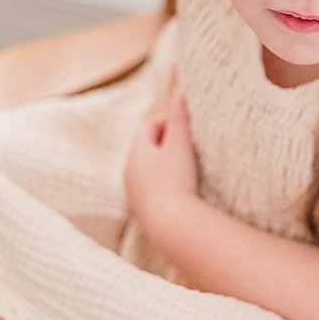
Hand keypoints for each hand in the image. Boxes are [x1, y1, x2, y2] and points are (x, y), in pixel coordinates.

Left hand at [123, 94, 198, 235]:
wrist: (171, 224)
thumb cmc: (175, 180)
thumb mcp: (179, 145)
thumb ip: (179, 119)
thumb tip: (178, 95)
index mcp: (136, 151)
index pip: (147, 124)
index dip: (167, 118)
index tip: (188, 122)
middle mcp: (129, 170)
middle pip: (145, 146)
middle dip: (165, 139)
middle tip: (189, 140)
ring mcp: (133, 191)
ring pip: (147, 168)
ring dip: (163, 161)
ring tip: (185, 164)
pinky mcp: (141, 208)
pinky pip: (150, 187)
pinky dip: (163, 181)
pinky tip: (179, 187)